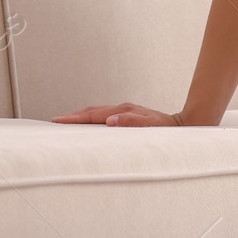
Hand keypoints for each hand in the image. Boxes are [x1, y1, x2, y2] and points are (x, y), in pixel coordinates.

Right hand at [50, 102, 189, 126]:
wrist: (182, 125)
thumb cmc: (166, 129)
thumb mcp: (151, 127)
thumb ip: (132, 122)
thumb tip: (110, 120)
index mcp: (124, 111)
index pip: (93, 115)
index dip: (74, 118)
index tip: (57, 120)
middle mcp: (123, 108)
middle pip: (92, 111)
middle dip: (73, 116)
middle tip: (55, 122)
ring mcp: (125, 110)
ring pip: (97, 112)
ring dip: (81, 116)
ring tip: (66, 123)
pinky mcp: (128, 115)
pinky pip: (104, 115)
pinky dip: (91, 118)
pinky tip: (87, 125)